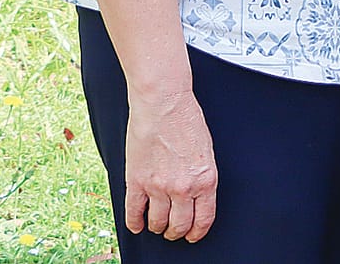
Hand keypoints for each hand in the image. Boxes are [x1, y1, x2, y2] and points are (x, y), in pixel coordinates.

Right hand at [123, 88, 217, 241]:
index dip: (196, 232)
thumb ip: (201, 177)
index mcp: (205, 180)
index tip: (192, 235)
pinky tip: (137, 224)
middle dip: (176, 232)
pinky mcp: (136, 181)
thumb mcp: (206, 152)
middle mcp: (183, 187)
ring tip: (157, 225)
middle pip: (179, 225)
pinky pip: (133, 212)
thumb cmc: (187, 121)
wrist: (164, 104)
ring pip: (157, 222)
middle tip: (173, 231)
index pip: (203, 219)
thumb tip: (196, 197)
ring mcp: (158, 186)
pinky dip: (134, 222)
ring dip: (157, 227)